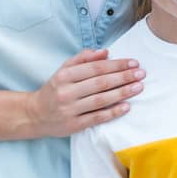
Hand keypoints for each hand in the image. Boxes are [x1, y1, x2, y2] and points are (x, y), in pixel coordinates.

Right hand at [24, 49, 144, 138]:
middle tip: (141, 74)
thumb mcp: (64, 70)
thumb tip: (105, 52)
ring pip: (101, 100)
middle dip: (123, 77)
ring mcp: (70, 110)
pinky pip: (97, 118)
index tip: (133, 63)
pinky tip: (127, 106)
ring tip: (138, 87)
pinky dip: (113, 112)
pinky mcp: (74, 125)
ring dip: (122, 93)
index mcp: (64, 76)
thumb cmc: (55, 90)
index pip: (95, 68)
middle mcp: (67, 92)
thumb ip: (83, 59)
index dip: (116, 65)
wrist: (35, 115)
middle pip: (100, 83)